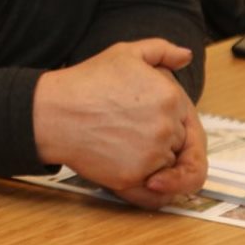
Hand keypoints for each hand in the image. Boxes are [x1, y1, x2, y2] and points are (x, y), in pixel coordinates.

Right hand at [32, 39, 196, 199]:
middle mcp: (167, 127)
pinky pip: (157, 194)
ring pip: (169, 170)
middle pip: (181, 147)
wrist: (53, 111)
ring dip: (157, 166)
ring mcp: (152, 155)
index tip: (159, 129)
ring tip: (126, 149)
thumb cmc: (85, 83)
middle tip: (135, 137)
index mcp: (171, 97)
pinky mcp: (135, 177)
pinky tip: (140, 179)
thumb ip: (161, 50)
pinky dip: (154, 192)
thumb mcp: (125, 53)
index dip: (176, 127)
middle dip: (164, 144)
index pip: (191, 122)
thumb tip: (185, 55)